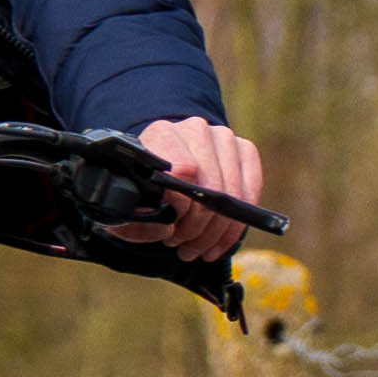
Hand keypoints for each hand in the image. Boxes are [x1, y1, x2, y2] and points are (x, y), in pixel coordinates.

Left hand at [131, 111, 265, 263]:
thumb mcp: (126, 211)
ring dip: (218, 230)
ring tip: (199, 248)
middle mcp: (194, 128)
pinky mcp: (244, 149)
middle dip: (200, 226)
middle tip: (183, 246)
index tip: (172, 227)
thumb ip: (137, 223)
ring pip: (233, 190)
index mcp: (160, 134)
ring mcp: (223, 136)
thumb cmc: (143, 194)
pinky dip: (238, 223)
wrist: (159, 175)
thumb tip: (168, 227)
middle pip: (212, 183)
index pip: (184, 169)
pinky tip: (221, 241)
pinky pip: (251, 189)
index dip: (182, 205)